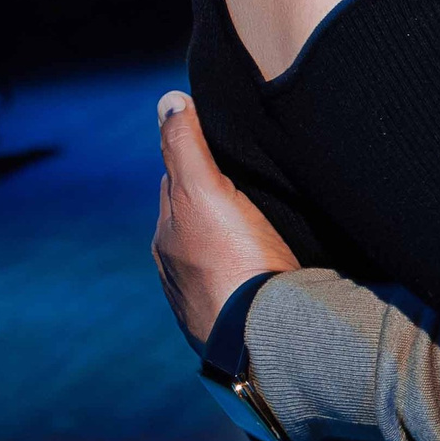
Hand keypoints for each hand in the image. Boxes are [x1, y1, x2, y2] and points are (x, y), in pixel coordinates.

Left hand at [153, 91, 298, 345]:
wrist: (264, 340)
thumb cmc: (233, 262)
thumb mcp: (204, 191)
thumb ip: (184, 145)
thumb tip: (168, 100)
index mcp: (167, 236)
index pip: (176, 181)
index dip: (198, 158)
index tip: (224, 144)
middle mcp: (177, 270)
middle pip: (196, 218)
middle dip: (214, 200)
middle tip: (252, 182)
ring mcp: (205, 300)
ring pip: (219, 253)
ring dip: (235, 240)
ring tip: (268, 226)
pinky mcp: (236, 325)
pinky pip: (241, 286)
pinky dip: (250, 272)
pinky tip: (272, 269)